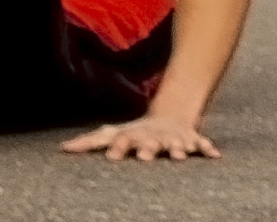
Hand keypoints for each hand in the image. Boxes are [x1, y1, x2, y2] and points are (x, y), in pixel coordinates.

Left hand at [64, 112, 219, 162]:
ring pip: (176, 144)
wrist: (169, 117)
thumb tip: (62, 148)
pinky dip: (207, 148)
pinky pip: (201, 144)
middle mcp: (153, 136)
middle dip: (147, 150)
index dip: (119, 149)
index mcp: (133, 136)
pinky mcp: (191, 140)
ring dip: (177, 149)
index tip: (113, 159)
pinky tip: (214, 155)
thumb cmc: (134, 133)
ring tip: (178, 157)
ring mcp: (173, 138)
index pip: (123, 141)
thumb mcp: (112, 134)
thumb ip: (89, 142)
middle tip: (144, 158)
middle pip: (149, 143)